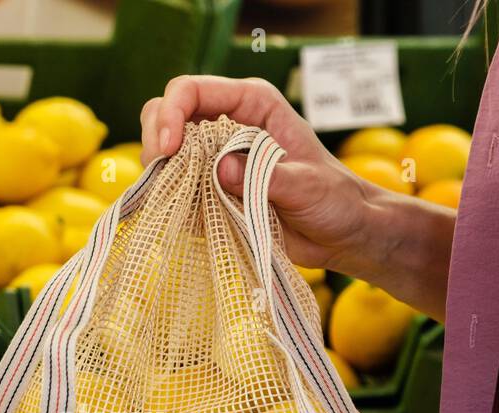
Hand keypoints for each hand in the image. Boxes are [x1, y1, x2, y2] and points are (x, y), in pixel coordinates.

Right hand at [138, 75, 457, 320]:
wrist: (343, 235)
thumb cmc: (335, 200)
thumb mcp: (306, 186)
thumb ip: (263, 176)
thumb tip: (220, 169)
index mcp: (252, 105)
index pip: (192, 91)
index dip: (171, 114)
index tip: (167, 150)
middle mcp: (228, 126)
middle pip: (167, 115)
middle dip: (155, 141)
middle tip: (160, 173)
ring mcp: (216, 160)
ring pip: (165, 155)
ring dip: (161, 176)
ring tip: (179, 201)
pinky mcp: (211, 192)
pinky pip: (176, 192)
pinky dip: (173, 204)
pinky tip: (190, 219)